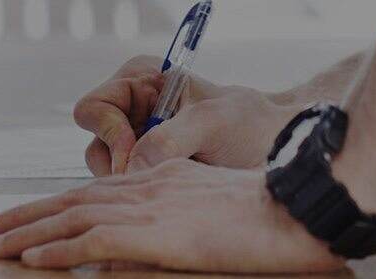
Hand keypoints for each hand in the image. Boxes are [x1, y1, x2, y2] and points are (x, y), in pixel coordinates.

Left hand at [0, 159, 344, 272]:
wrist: (292, 211)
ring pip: (69, 218)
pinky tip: (31, 258)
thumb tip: (124, 254)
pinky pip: (90, 240)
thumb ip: (164, 225)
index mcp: (156, 180)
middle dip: (23, 214)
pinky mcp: (151, 232)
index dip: (50, 203)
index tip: (20, 215)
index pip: (89, 191)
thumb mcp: (205, 213)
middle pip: (68, 200)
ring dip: (25, 233)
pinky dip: (56, 249)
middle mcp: (143, 187)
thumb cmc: (263, 216)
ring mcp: (145, 208)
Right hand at [75, 56, 303, 175]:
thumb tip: (131, 169)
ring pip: (106, 172)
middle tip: (154, 179)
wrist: (281, 153)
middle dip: (120, 165)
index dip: (110, 133)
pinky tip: (172, 196)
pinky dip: (143, 195)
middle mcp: (131, 110)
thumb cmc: (252, 126)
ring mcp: (138, 143)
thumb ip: (168, 139)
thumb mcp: (213, 123)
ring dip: (133, 184)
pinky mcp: (148, 172)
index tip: (137, 156)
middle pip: (96, 143)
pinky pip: (126, 189)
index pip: (94, 107)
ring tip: (173, 185)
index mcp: (140, 79)